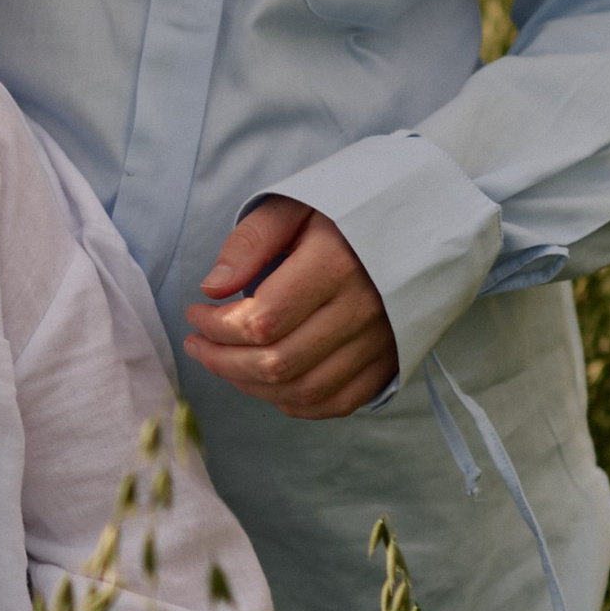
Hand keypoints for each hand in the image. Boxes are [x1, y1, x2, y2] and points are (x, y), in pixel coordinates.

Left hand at [183, 198, 395, 418]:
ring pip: (302, 390)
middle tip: (197, 345)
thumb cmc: (341, 216)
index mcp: (337, 264)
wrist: (414, 229)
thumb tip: (212, 290)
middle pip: (277, 362)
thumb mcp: (291, 208)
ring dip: (249, 385)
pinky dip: (291, 402)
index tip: (195, 314)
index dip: (217, 327)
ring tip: (223, 362)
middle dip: (222, 361)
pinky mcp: (389, 363)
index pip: (263, 320)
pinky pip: (335, 403)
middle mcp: (363, 310)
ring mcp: (380, 343)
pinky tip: (264, 382)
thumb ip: (249, 243)